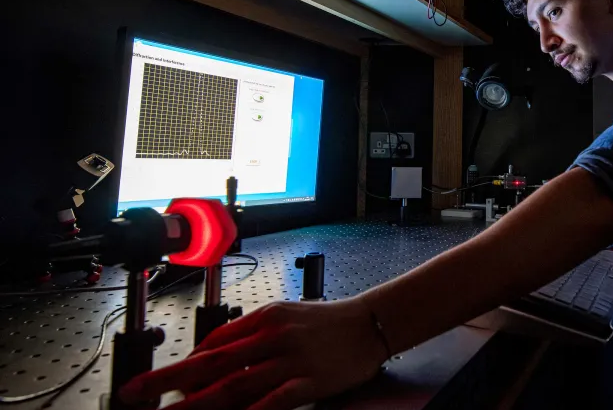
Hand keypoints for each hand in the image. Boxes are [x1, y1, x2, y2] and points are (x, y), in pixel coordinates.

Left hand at [118, 298, 387, 409]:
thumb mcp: (286, 314)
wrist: (370, 322)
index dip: (184, 365)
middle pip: (211, 362)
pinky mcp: (308, 381)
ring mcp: (289, 360)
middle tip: (138, 393)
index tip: (160, 382)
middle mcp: (271, 337)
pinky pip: (272, 401)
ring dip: (197, 403)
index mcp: (264, 318)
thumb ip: (251, 333)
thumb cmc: (329, 322)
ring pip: (234, 385)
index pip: (214, 343)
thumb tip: (215, 353)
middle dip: (169, 379)